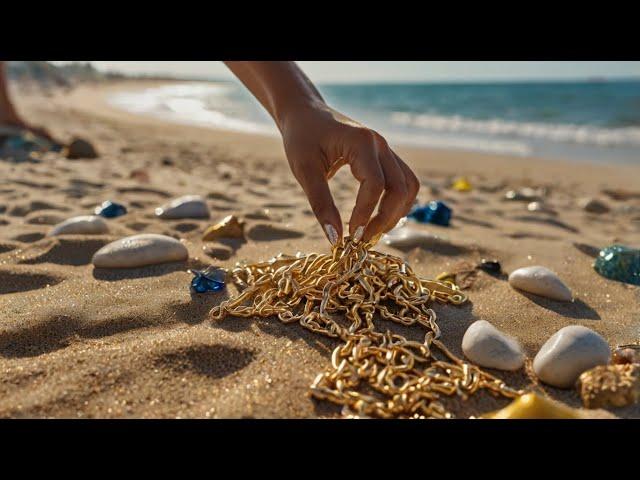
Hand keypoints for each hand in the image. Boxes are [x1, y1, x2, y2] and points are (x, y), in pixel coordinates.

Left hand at [280, 100, 418, 243]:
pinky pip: (403, 181)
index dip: (365, 214)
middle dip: (385, 219)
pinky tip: (377, 218)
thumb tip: (336, 239)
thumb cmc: (301, 138)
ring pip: (408, 186)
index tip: (350, 236)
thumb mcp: (304, 171)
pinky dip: (397, 202)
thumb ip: (320, 204)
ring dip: (396, 212)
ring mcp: (386, 149)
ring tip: (372, 232)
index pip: (375, 185)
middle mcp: (380, 144)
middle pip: (400, 188)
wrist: (304, 112)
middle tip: (363, 240)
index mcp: (361, 142)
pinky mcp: (385, 156)